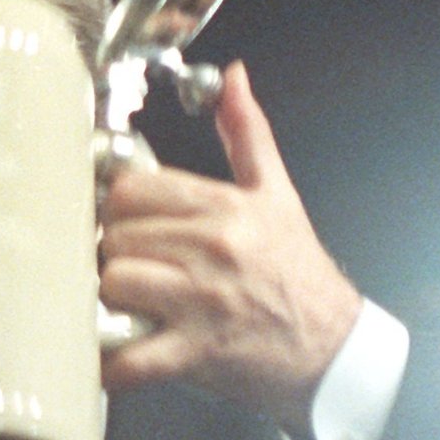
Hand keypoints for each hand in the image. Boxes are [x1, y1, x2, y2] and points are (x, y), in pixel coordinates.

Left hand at [99, 60, 362, 433]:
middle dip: (111, 255)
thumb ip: (247, 133)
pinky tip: (111, 358)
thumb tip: (234, 76)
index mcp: (225, 208)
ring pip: (113, 283)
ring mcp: (204, 301)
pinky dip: (111, 364)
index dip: (116, 210)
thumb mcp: (276, 194)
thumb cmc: (294, 271)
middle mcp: (214, 249)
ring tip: (124, 305)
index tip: (123, 226)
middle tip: (126, 268)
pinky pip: (131, 356)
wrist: (332, 345)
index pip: (130, 190)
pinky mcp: (196, 351)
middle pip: (113, 237)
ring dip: (107, 300)